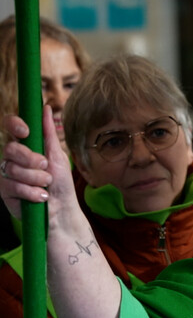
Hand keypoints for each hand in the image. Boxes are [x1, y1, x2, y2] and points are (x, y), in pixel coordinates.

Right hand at [0, 106, 78, 221]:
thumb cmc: (61, 183)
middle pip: (10, 148)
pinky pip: (11, 186)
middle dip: (30, 159)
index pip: (11, 127)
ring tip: (46, 185)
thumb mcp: (57, 156)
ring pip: (12, 168)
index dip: (14, 124)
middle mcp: (13, 158)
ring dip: (35, 178)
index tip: (26, 131)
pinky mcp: (4, 191)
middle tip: (45, 167)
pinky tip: (41, 196)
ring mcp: (7, 174)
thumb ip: (48, 133)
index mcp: (26, 146)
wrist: (62, 210)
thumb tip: (46, 107)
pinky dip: (30, 192)